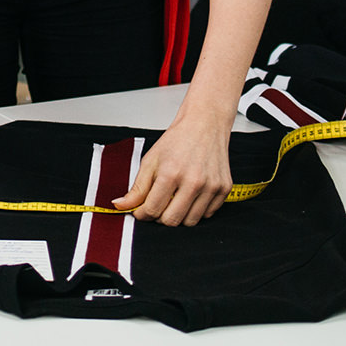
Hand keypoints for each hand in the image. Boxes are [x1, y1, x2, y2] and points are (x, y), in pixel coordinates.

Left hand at [112, 110, 232, 225]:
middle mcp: (194, 181)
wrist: (205, 124)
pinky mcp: (224, 188)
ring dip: (179, 214)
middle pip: (171, 221)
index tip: (142, 210)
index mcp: (171, 173)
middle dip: (160, 217)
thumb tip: (121, 206)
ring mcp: (211, 186)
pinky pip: (207, 214)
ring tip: (176, 198)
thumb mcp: (151, 160)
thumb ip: (137, 187)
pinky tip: (192, 194)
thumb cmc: (178, 140)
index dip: (143, 214)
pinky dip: (197, 210)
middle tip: (159, 203)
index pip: (153, 211)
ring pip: (190, 221)